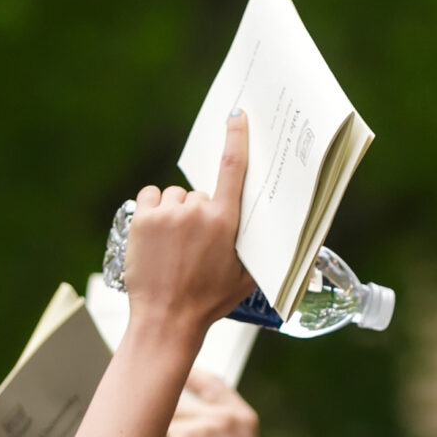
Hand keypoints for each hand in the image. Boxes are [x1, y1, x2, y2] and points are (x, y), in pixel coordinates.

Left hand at [125, 113, 252, 333]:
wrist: (167, 320)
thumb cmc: (210, 302)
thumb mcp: (247, 279)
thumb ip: (264, 252)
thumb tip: (294, 246)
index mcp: (225, 221)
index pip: (233, 167)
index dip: (236, 137)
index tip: (237, 116)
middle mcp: (196, 211)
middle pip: (199, 194)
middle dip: (199, 212)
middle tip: (195, 246)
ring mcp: (166, 214)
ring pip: (174, 197)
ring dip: (175, 213)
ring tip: (174, 246)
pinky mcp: (141, 219)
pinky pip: (150, 197)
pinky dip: (153, 210)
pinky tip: (156, 234)